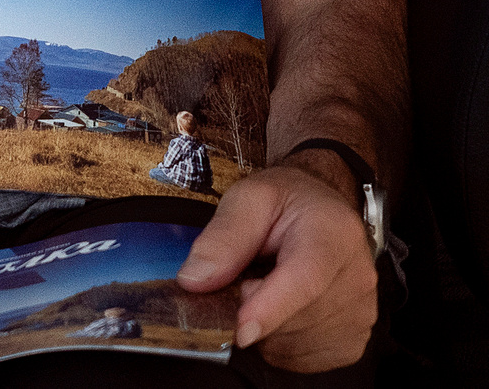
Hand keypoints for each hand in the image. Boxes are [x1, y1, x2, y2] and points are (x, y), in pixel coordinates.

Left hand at [178, 163, 377, 371]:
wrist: (323, 211)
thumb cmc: (287, 202)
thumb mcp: (248, 198)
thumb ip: (222, 236)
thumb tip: (195, 280)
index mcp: (334, 234)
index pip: (304, 280)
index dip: (270, 308)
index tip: (239, 329)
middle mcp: (357, 278)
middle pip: (293, 318)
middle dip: (251, 306)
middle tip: (244, 276)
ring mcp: (361, 314)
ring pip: (293, 343)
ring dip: (264, 326)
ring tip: (265, 286)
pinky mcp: (353, 341)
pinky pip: (302, 358)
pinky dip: (279, 343)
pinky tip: (281, 310)